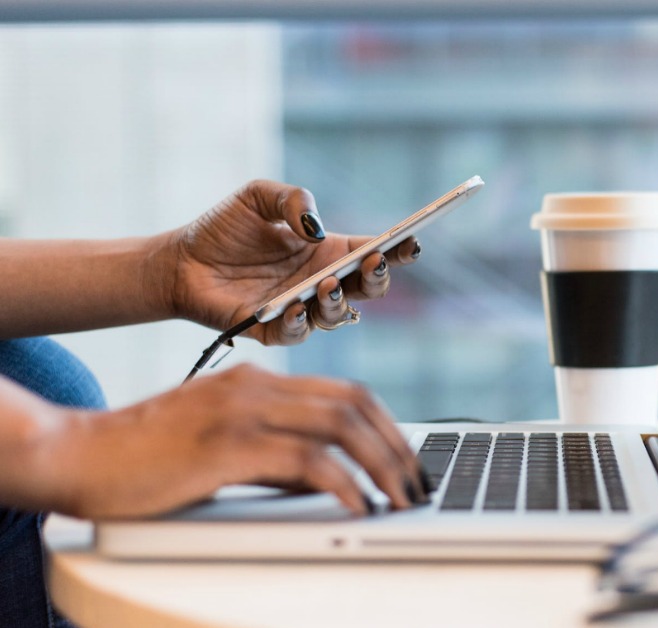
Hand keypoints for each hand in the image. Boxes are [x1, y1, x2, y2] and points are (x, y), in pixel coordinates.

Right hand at [36, 364, 424, 518]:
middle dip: (397, 446)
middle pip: (355, 404)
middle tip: (417, 484)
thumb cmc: (146, 457)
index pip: (346, 392)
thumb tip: (327, 479)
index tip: (408, 460)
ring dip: (382, 465)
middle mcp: (256, 386)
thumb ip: (274, 453)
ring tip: (401, 499)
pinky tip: (358, 506)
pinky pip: (306, 460)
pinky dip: (343, 484)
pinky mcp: (227, 445)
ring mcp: (242, 411)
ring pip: (341, 426)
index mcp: (257, 380)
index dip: (388, 425)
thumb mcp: (222, 445)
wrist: (77, 455)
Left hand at [162, 180, 421, 344]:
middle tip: (372, 262)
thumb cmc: (223, 229)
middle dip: (378, 278)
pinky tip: (295, 306)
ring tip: (327, 284)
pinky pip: (296, 333)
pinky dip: (300, 322)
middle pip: (368, 289)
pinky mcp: (272, 330)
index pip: (373, 252)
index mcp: (327, 252)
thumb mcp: (258, 196)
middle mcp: (321, 283)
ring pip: (338, 316)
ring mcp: (300, 309)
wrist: (179, 261)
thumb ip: (292, 199)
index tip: (410, 241)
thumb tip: (315, 228)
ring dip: (339, 302)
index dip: (397, 249)